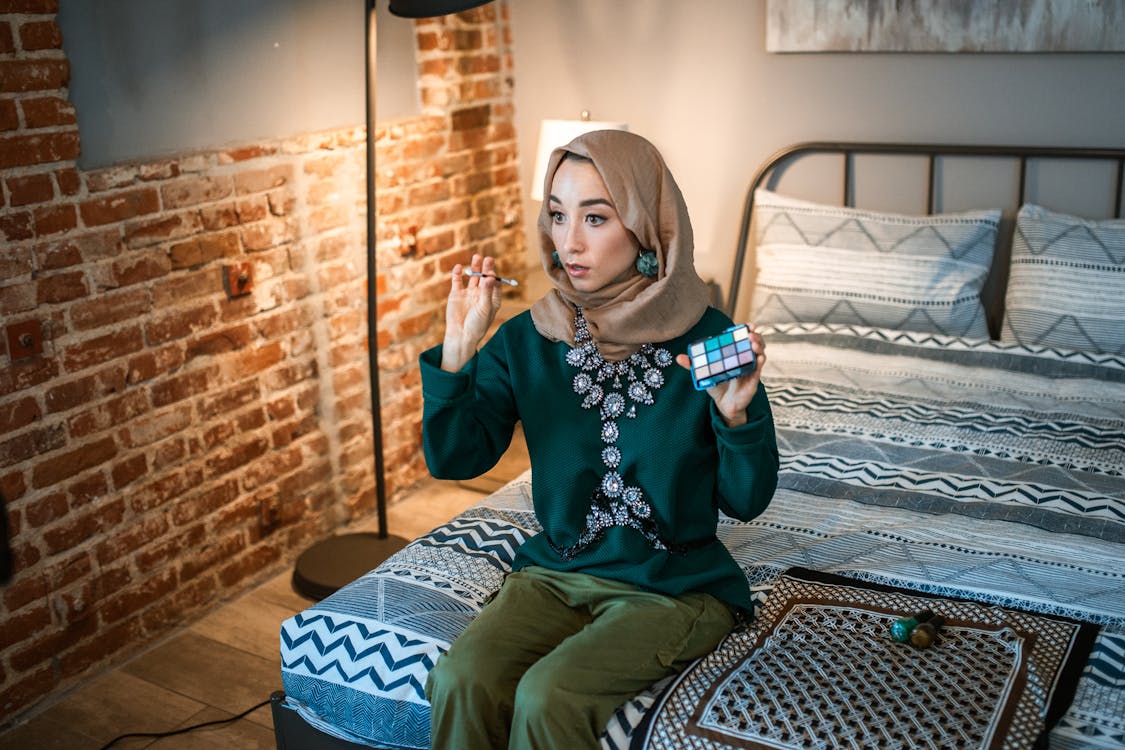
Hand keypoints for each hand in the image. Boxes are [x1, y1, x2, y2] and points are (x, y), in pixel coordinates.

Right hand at [441, 254, 502, 371]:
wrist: (460, 335)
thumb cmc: (477, 325)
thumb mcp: (485, 309)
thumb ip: (487, 292)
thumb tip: (490, 277)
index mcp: (492, 299)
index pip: (495, 284)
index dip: (494, 277)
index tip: (493, 272)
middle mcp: (481, 294)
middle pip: (485, 277)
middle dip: (486, 268)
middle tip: (488, 258)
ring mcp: (469, 293)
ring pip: (473, 277)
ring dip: (475, 267)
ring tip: (477, 257)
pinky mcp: (456, 294)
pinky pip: (457, 281)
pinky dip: (458, 273)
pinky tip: (459, 267)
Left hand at [675, 325, 766, 427]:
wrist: (723, 404)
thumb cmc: (717, 386)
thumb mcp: (705, 373)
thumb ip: (693, 365)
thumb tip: (678, 357)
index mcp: (735, 354)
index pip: (744, 338)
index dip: (747, 330)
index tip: (747, 325)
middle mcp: (745, 359)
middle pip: (756, 343)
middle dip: (755, 336)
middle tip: (750, 333)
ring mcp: (751, 368)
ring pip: (760, 353)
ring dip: (759, 346)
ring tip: (753, 343)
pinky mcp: (753, 380)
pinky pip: (758, 369)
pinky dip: (760, 362)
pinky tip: (759, 358)